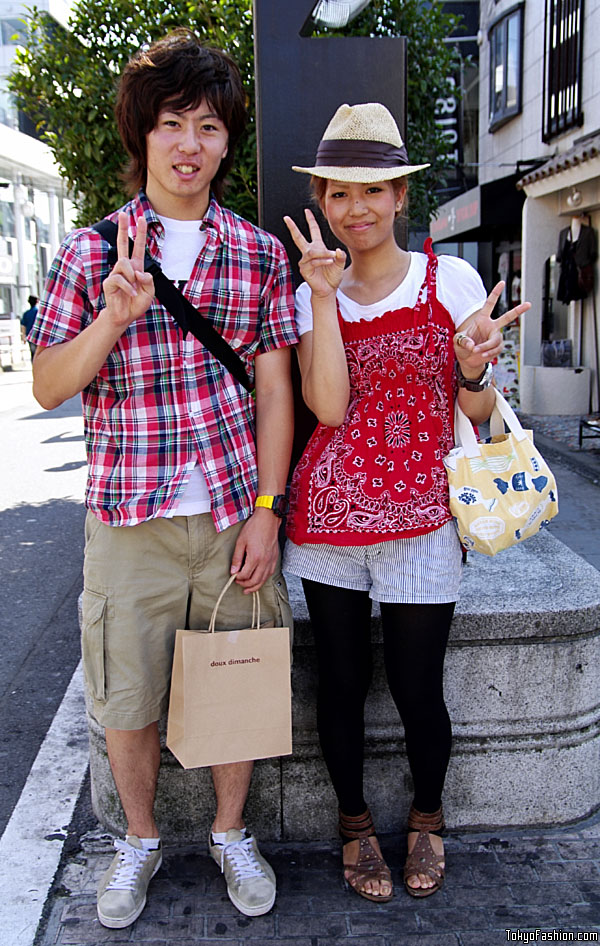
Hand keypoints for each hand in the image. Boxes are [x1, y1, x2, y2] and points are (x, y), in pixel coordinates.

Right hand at [101, 213, 154, 330]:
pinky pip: (119, 278)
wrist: (125, 316)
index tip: (141, 218)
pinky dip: (128, 287)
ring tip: (134, 289)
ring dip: (132, 276)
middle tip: (122, 214)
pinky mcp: (109, 282)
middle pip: (122, 244)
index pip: (138, 247)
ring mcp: (116, 273)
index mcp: (136, 267)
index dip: (140, 233)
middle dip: (123, 228)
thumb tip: (139, 272)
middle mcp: (125, 267)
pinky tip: (130, 294)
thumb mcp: (149, 292)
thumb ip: (149, 281)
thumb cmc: (136, 303)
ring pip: (124, 263)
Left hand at [230, 509, 279, 593]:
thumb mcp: (241, 541)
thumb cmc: (254, 527)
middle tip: (239, 585)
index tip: (234, 576)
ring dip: (256, 586)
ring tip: (249, 589)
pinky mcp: (275, 558)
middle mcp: (264, 561)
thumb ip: (237, 558)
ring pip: (264, 579)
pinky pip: (270, 573)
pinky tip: (259, 579)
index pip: (245, 575)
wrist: (268, 519)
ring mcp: (271, 560)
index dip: (238, 578)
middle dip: (246, 585)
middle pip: (255, 580)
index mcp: (255, 557)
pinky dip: (264, 579)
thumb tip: (233, 570)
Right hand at [283, 208, 345, 298]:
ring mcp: (305, 261)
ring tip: (332, 257)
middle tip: (286, 218)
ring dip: (323, 253)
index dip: (311, 220)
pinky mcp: (304, 269)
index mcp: (318, 247)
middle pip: (298, 238)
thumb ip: (340, 256)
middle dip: (292, 228)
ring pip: (312, 252)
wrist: (328, 290)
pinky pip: (313, 261)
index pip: (313, 231)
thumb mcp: (340, 263)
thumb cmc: (332, 276)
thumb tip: (338, 250)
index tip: (307, 211)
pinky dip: (322, 260)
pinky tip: (329, 261)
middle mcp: (309, 252)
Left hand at [453, 281, 530, 375]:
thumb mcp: (457, 341)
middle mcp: (491, 326)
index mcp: (481, 319)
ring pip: (496, 340)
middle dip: (518, 311)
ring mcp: (495, 337)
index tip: (502, 283)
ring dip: (486, 347)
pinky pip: (496, 349)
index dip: (495, 293)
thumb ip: (463, 341)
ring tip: (477, 351)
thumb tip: (473, 345)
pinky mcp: (497, 347)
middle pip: (507, 317)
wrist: (467, 360)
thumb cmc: (462, 347)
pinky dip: (488, 353)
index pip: (489, 304)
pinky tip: (482, 355)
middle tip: (529, 304)